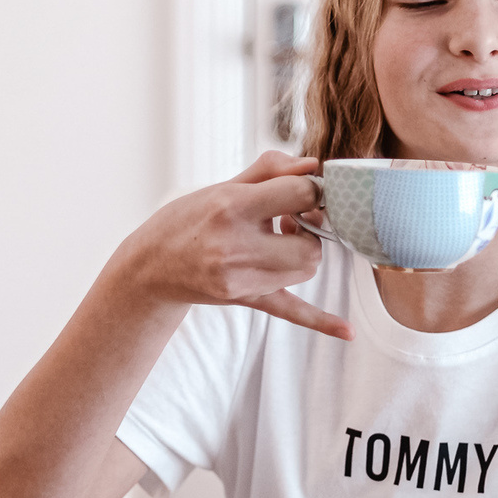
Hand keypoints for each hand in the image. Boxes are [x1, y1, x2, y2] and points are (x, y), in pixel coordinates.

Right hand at [113, 152, 352, 340]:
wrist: (150, 268)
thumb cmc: (184, 221)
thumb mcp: (221, 186)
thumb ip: (270, 171)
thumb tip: (313, 166)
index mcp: (231, 208)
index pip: (299, 194)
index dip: (310, 188)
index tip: (302, 189)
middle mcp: (237, 246)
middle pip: (310, 242)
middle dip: (311, 228)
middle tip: (291, 219)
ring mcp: (242, 279)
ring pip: (305, 268)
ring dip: (303, 252)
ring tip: (279, 240)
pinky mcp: (247, 299)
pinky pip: (292, 312)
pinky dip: (322, 322)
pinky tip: (346, 332)